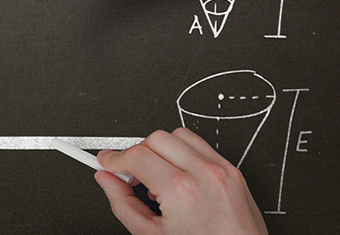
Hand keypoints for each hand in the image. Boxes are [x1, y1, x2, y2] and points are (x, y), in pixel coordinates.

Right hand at [95, 128, 266, 234]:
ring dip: (161, 150)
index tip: (106, 162)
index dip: (114, 158)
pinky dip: (183, 153)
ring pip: (179, 135)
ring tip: (157, 176)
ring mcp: (222, 170)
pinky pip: (201, 145)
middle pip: (155, 139)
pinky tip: (178, 175)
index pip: (136, 155)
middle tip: (130, 173)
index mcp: (180, 191)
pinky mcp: (233, 171)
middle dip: (136, 153)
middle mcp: (204, 174)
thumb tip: (107, 181)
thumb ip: (122, 204)